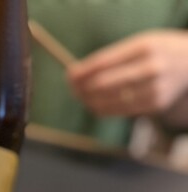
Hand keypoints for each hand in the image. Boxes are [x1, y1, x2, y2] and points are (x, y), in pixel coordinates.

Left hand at [67, 30, 187, 117]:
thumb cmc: (158, 51)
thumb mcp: (139, 44)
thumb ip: (112, 58)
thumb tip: (77, 74)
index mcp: (144, 46)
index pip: (104, 62)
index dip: (83, 71)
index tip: (69, 74)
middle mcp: (151, 67)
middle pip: (104, 84)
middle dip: (83, 88)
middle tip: (72, 87)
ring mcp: (155, 88)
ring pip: (111, 101)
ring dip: (90, 101)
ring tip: (81, 97)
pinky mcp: (156, 104)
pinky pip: (122, 110)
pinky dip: (103, 109)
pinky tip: (94, 106)